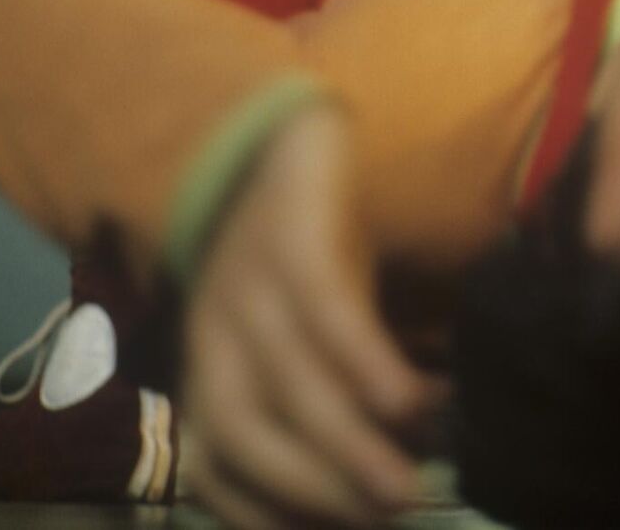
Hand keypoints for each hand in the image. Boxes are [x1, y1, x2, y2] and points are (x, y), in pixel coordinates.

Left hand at [182, 104, 443, 529]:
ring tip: (408, 490)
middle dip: (317, 493)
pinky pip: (329, 315)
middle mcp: (217, 332)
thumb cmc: (301, 242)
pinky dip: (366, 366)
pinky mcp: (296, 237)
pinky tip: (411, 402)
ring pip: (293, 386)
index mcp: (208, 360)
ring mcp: (253, 284)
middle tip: (390, 519)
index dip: (267, 513)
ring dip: (349, 449)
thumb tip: (390, 451)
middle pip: (252, 435)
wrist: (284, 129)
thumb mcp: (292, 325)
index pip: (216, 464)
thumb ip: (319, 384)